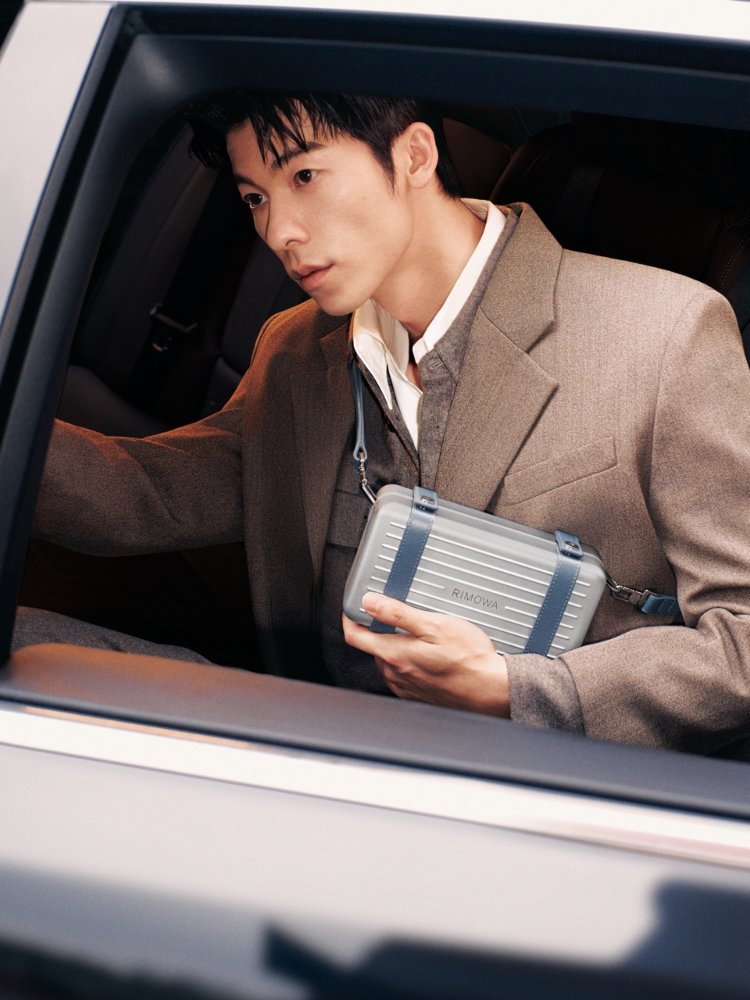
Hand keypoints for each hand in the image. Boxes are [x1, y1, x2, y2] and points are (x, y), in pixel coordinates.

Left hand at [342, 592, 509, 716]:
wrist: (491, 690)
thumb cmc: (468, 659)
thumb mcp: (434, 624)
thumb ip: (398, 613)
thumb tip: (370, 602)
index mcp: (394, 654)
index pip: (354, 636)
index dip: (350, 618)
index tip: (354, 607)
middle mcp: (394, 674)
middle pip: (373, 647)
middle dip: (381, 630)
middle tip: (401, 617)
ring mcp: (405, 687)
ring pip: (388, 661)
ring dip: (397, 647)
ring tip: (423, 638)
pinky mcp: (417, 696)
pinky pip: (403, 675)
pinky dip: (410, 663)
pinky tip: (431, 657)